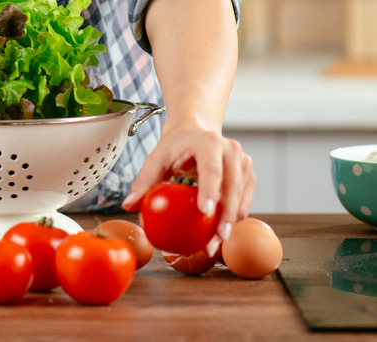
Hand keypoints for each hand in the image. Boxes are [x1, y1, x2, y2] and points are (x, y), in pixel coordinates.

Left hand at [121, 121, 254, 242]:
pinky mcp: (248, 174)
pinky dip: (233, 217)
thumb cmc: (174, 146)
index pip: (211, 169)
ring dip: (231, 221)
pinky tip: (218, 233)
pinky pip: (244, 200)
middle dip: (226, 214)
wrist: (195, 132)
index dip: (210, 191)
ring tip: (215, 243)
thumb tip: (128, 206)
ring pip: (242, 196)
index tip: (205, 212)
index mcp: (208, 143)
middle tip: (215, 238)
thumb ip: (144, 181)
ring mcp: (243, 162)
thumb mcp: (156, 158)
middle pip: (232, 186)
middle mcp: (231, 150)